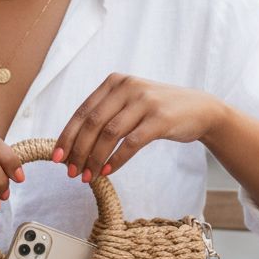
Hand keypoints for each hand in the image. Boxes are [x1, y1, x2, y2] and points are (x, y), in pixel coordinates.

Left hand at [54, 74, 224, 180]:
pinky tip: (107, 172)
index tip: (57, 157)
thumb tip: (73, 142)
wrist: (201, 109)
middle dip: (78, 151)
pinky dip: (116, 160)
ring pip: (109, 134)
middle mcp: (127, 87)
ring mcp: (144, 102)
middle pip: (92, 124)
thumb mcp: (130, 102)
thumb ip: (106, 113)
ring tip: (87, 176)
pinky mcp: (160, 119)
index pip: (82, 112)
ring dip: (94, 159)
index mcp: (114, 82)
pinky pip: (131, 143)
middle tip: (71, 172)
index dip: (67, 136)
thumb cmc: (159, 110)